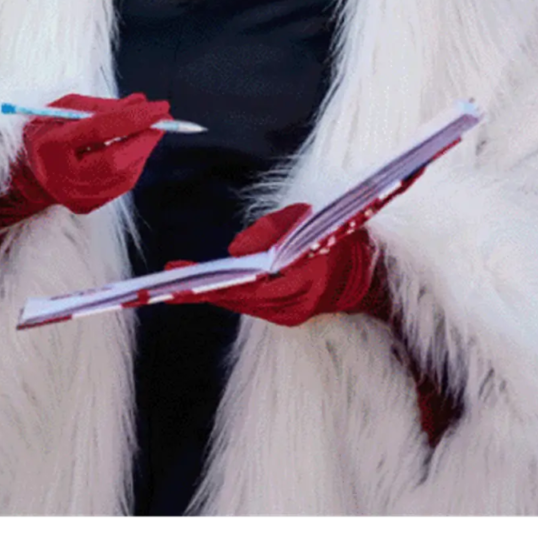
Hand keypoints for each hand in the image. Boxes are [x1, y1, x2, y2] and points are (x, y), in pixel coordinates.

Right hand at [0, 93, 171, 222]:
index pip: (99, 130)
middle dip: (145, 139)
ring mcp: (75, 196)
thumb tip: (141, 102)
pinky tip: (135, 149)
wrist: (29, 170)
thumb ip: (103, 106)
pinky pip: (121, 186)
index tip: (159, 106)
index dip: (133, 117)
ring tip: (148, 130)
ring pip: (123, 176)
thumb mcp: (67, 109)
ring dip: (143, 150)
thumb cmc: (50, 132)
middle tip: (164, 120)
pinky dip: (134, 164)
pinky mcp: (86, 206)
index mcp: (51, 145)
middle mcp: (62, 176)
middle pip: (115, 161)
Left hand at [170, 202, 385, 327]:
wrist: (372, 273)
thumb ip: (272, 230)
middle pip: (238, 300)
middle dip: (204, 289)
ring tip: (178, 282)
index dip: (214, 284)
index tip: (182, 280)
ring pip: (242, 304)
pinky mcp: (288, 316)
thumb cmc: (341, 239)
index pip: (248, 287)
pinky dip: (230, 294)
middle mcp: (294, 308)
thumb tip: (236, 249)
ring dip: (214, 291)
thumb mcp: (309, 221)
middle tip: (165, 283)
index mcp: (304, 284)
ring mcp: (291, 316)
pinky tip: (207, 286)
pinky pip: (251, 305)